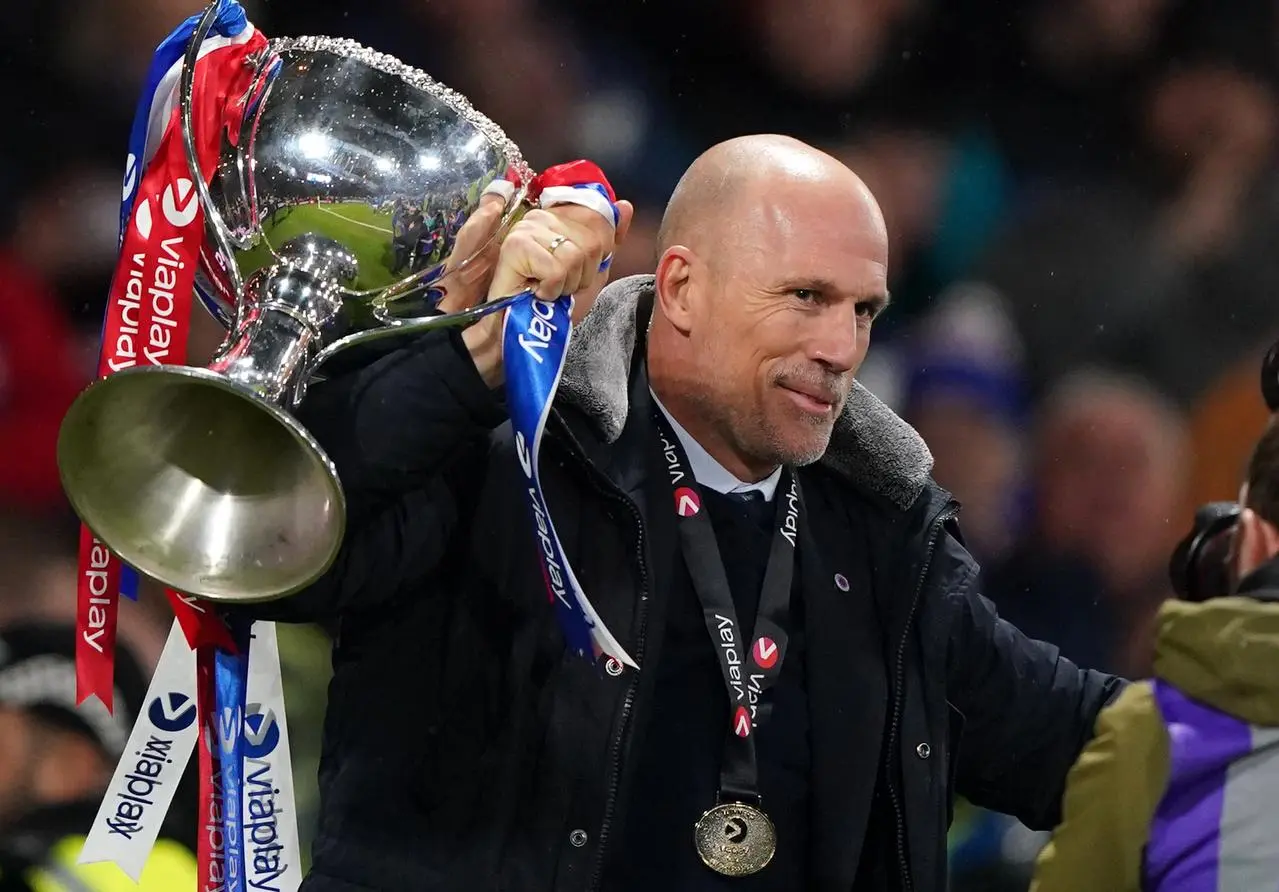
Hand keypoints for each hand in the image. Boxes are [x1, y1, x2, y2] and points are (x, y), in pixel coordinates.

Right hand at [462, 198, 633, 385]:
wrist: (527, 331)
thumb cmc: (555, 305)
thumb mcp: (592, 272)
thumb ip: (610, 241)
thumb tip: (625, 207)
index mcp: (559, 218)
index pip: (599, 222)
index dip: (597, 256)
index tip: (576, 272)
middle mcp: (542, 217)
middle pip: (592, 243)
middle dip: (583, 274)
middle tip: (560, 284)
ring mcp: (526, 229)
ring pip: (574, 256)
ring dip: (566, 283)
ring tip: (549, 289)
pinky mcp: (515, 247)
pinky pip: (556, 270)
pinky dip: (552, 289)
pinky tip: (537, 292)